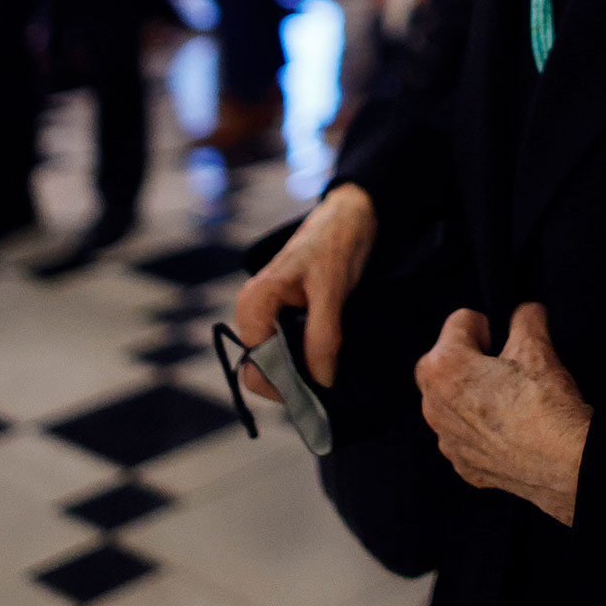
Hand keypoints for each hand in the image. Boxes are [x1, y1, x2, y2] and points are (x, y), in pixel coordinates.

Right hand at [231, 183, 376, 399]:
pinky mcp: (285, 315)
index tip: (319, 391)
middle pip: (264, 368)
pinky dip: (307, 357)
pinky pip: (288, 348)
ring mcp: (269, 314)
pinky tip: (330, 354)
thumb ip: (322, 337)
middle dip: (295, 380)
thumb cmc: (335, 243)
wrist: (351, 215)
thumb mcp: (332, 291)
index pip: (256, 367)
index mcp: (255, 304)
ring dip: (304, 370)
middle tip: (331, 380)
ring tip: (333, 366)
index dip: (285, 385)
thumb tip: (321, 381)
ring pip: (278, 361)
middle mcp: (254, 312)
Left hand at [416, 302, 592, 526]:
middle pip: (447, 362)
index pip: (460, 322)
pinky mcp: (464, 466)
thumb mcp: (537, 347)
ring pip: (454, 402)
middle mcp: (433, 406)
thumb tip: (526, 312)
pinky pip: (467, 435)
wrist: (565, 464)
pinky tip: (513, 428)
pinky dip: (484, 428)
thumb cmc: (545, 404)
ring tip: (513, 398)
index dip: (489, 324)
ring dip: (475, 395)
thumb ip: (525, 318)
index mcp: (442, 368)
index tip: (505, 338)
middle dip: (473, 358)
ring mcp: (447, 441)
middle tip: (508, 366)